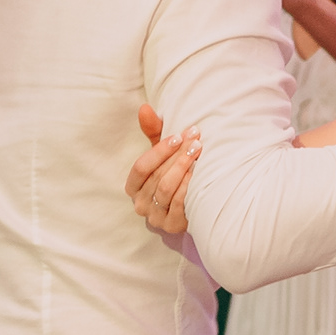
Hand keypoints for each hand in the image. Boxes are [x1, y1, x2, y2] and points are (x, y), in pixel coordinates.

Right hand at [126, 103, 198, 236]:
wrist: (196, 203)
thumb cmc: (175, 172)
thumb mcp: (163, 153)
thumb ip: (153, 132)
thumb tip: (144, 108)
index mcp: (133, 186)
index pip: (141, 167)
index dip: (159, 151)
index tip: (178, 136)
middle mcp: (140, 204)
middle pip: (156, 176)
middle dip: (177, 155)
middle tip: (195, 138)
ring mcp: (155, 217)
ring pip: (167, 189)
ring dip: (183, 168)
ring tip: (199, 151)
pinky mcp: (172, 226)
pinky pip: (179, 204)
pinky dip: (189, 186)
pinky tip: (201, 173)